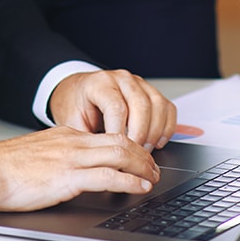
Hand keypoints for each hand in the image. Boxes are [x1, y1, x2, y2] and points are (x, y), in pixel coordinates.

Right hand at [0, 125, 158, 211]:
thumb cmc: (8, 168)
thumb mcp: (40, 154)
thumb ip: (60, 156)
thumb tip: (76, 170)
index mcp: (66, 135)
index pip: (107, 135)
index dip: (130, 145)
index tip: (140, 157)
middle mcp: (72, 143)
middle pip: (119, 140)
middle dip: (143, 154)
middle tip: (154, 167)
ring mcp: (71, 159)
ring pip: (119, 154)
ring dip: (142, 166)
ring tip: (153, 177)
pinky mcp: (67, 178)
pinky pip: (107, 176)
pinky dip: (129, 181)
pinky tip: (139, 187)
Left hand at [48, 70, 177, 150]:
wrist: (76, 92)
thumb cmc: (75, 107)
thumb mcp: (72, 123)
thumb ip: (87, 139)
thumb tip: (103, 161)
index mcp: (100, 83)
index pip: (117, 108)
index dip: (119, 134)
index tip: (117, 154)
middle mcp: (121, 79)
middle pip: (141, 106)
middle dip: (140, 136)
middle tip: (133, 157)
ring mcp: (138, 83)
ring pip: (157, 105)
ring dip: (154, 133)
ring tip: (144, 152)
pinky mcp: (150, 91)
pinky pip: (167, 107)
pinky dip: (166, 127)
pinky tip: (156, 142)